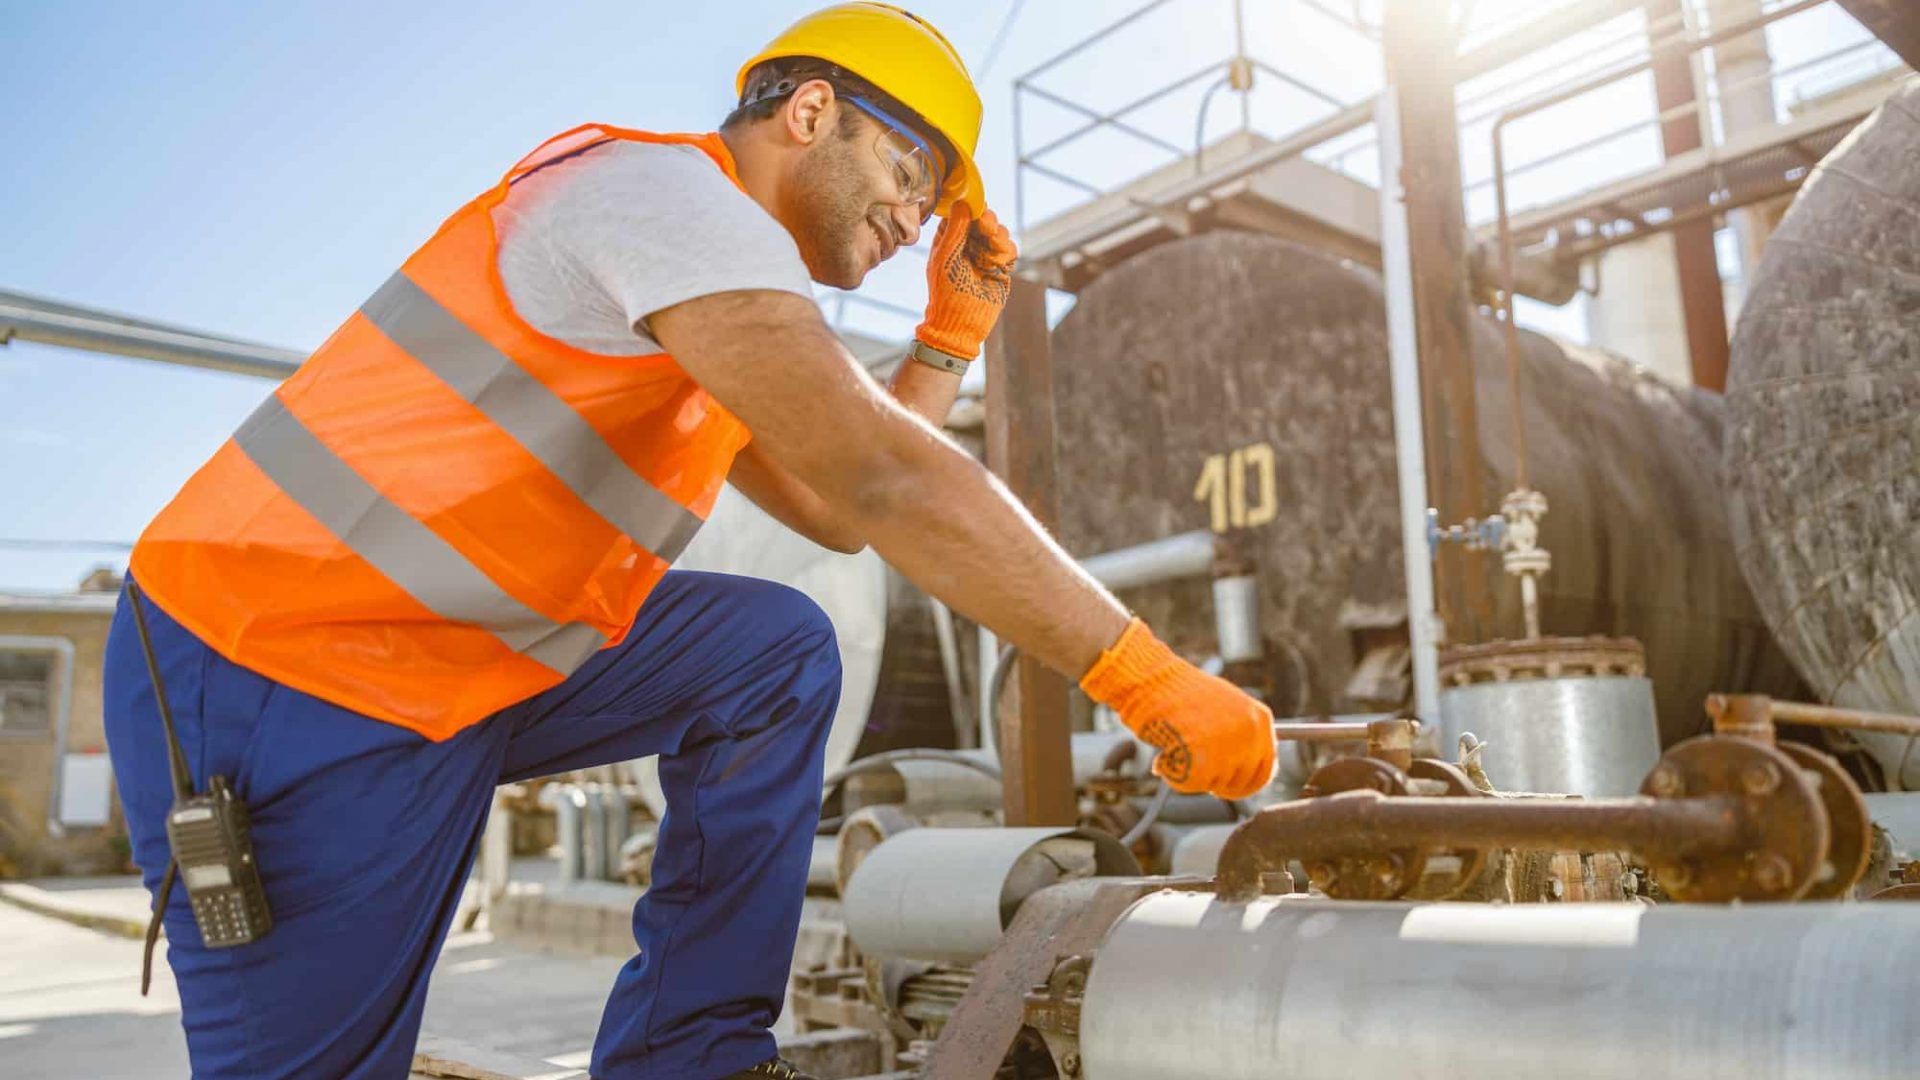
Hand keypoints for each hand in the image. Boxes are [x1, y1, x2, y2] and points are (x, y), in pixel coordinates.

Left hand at [915, 204, 1017, 360]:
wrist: (961, 322)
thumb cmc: (945, 292)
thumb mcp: (945, 258)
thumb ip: (955, 230)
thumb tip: (963, 203)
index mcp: (950, 238)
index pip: (963, 212)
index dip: (971, 209)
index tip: (975, 212)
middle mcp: (968, 243)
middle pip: (985, 218)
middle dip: (988, 221)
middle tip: (986, 229)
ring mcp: (985, 254)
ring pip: (1000, 231)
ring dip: (997, 238)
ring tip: (989, 254)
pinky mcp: (1001, 267)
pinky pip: (1010, 249)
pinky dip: (1005, 253)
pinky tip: (995, 265)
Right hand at [1079, 619, 1276, 799]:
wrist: (1150, 678)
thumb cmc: (1178, 691)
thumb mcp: (1223, 706)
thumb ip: (1238, 733)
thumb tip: (1243, 767)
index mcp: (1260, 717)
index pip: (1266, 769)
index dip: (1243, 783)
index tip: (1225, 786)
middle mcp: (1251, 731)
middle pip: (1241, 783)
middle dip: (1216, 783)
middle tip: (1193, 768)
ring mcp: (1231, 744)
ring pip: (1214, 784)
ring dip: (1191, 776)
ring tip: (1172, 748)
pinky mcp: (1205, 756)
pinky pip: (1191, 784)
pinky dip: (1172, 776)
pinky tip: (1162, 757)